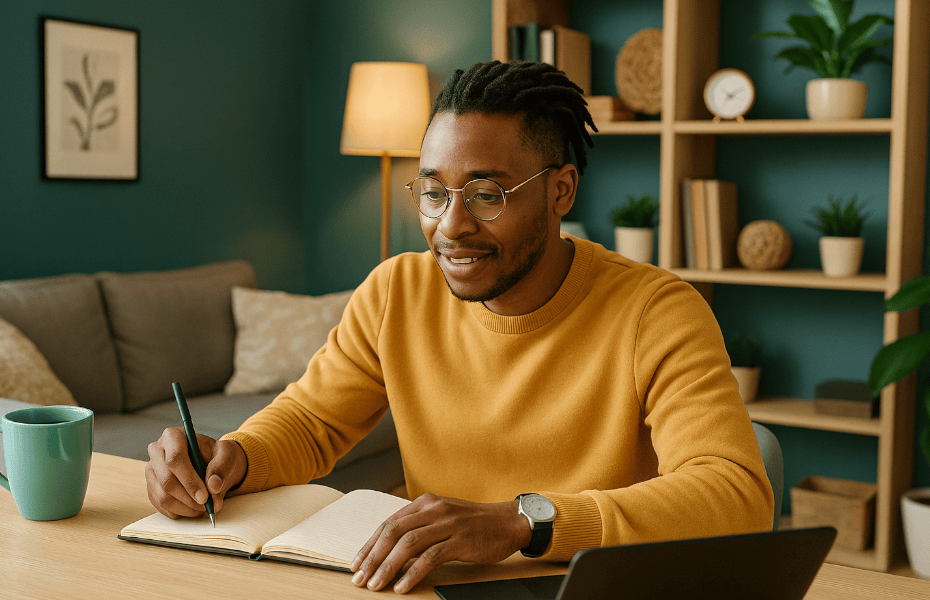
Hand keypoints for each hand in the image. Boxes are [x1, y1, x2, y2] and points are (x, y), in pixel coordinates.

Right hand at [145, 428, 247, 518]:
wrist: (213, 463)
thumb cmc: (218, 456)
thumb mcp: (227, 455)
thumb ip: (221, 468)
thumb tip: (213, 486)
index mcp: (173, 436)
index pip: (175, 459)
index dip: (189, 480)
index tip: (204, 496)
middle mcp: (157, 452)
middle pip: (167, 480)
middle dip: (189, 498)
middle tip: (206, 506)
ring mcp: (152, 471)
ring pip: (163, 497)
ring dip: (185, 507)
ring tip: (204, 508)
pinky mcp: (152, 487)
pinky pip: (161, 506)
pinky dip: (180, 512)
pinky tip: (194, 508)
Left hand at [350, 493, 531, 593]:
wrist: (508, 522)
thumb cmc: (473, 524)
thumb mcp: (442, 517)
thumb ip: (419, 526)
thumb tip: (389, 549)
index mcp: (425, 503)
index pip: (388, 523)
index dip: (369, 545)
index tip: (357, 564)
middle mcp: (433, 509)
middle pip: (393, 532)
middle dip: (372, 557)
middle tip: (359, 577)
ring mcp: (447, 523)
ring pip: (408, 544)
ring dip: (387, 566)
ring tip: (376, 584)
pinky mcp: (460, 540)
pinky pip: (431, 556)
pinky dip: (413, 572)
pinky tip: (402, 585)